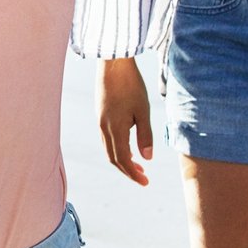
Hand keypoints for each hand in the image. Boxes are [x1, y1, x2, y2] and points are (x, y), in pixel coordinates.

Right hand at [98, 58, 153, 185]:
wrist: (113, 64)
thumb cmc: (131, 86)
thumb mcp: (143, 111)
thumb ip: (145, 135)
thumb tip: (147, 158)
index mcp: (115, 129)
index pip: (123, 159)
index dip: (133, 174)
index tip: (146, 183)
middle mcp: (104, 128)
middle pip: (113, 158)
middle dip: (128, 170)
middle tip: (144, 178)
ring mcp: (100, 121)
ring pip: (109, 148)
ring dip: (123, 159)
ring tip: (138, 164)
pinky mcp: (100, 115)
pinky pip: (106, 139)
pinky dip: (117, 148)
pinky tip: (128, 145)